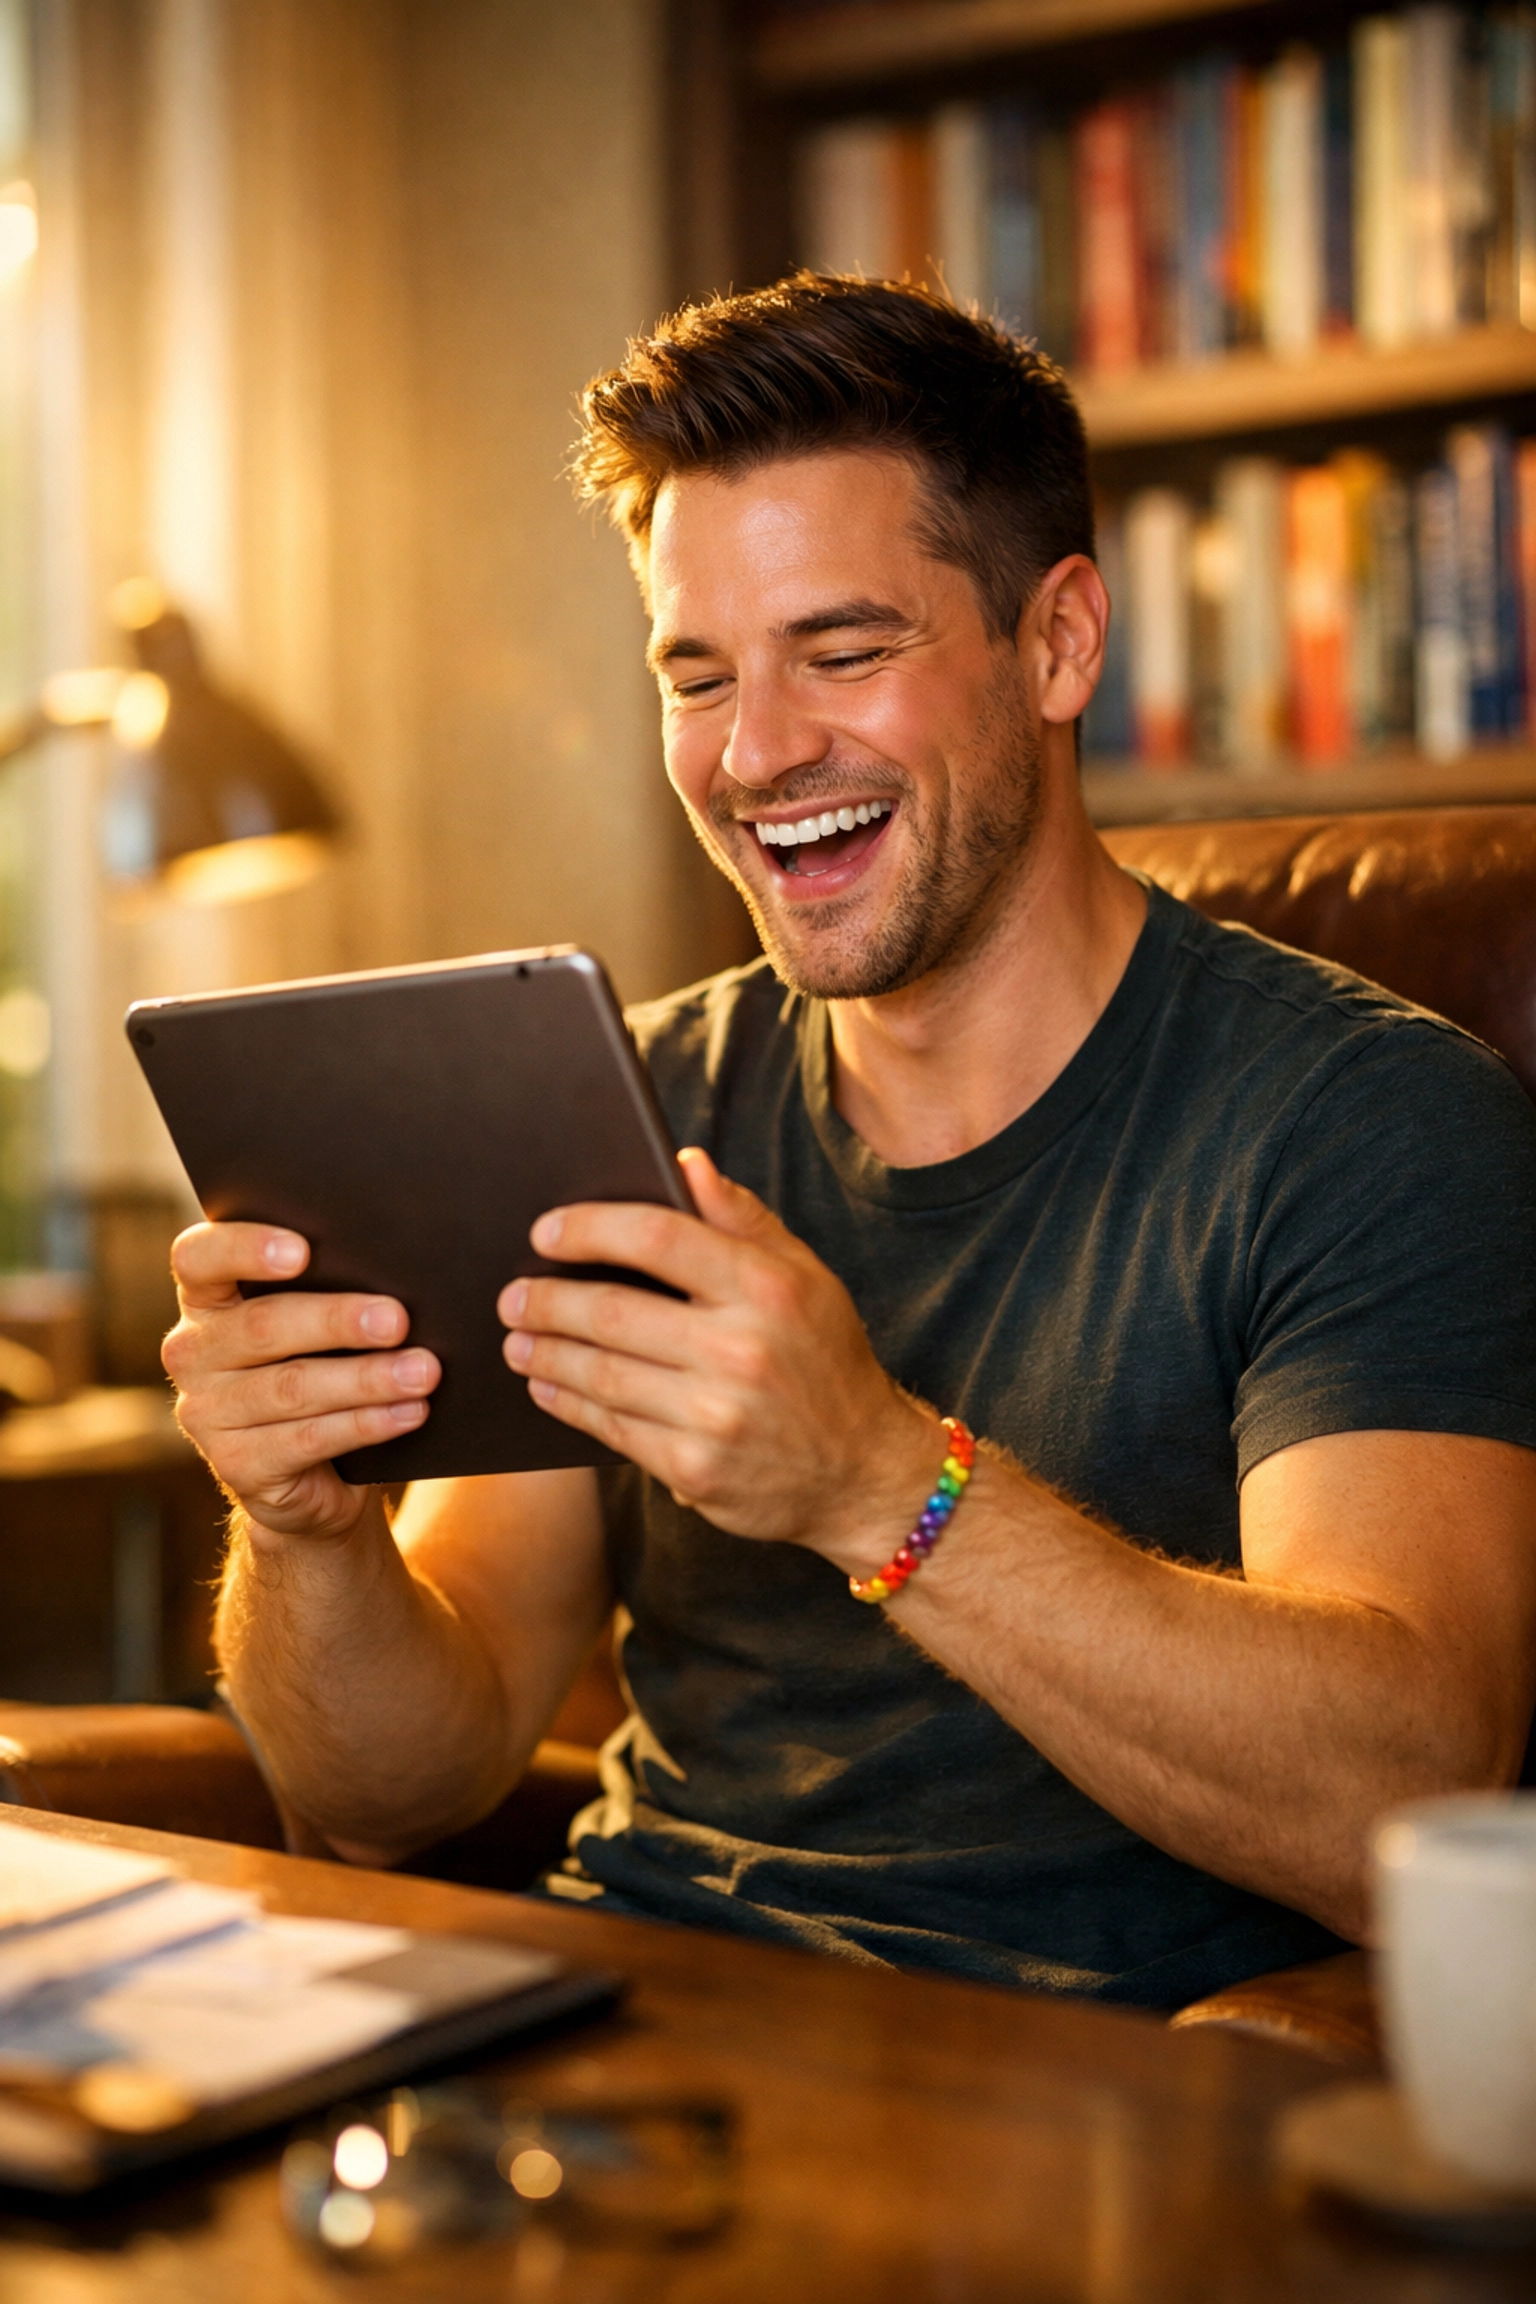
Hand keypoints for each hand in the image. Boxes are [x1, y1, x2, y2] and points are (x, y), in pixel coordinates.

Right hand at [163, 1223, 439, 1539]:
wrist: (314, 1474)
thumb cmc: (323, 1368)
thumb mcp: (315, 1326)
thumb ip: (330, 1289)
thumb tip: (394, 1274)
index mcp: (207, 1299)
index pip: (198, 1258)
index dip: (244, 1248)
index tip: (303, 1250)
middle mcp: (193, 1352)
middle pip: (262, 1326)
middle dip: (336, 1321)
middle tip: (397, 1320)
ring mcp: (207, 1413)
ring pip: (291, 1387)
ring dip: (366, 1378)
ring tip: (422, 1371)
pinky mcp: (237, 1465)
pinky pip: (306, 1440)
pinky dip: (366, 1423)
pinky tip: (408, 1412)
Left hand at [498, 1149, 941, 1569]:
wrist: (864, 1472)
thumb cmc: (826, 1360)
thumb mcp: (805, 1278)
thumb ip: (743, 1219)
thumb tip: (685, 1162)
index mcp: (767, 1287)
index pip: (657, 1236)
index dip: (590, 1228)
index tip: (546, 1231)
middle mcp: (741, 1349)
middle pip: (611, 1310)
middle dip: (546, 1300)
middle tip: (512, 1295)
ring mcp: (715, 1415)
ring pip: (599, 1373)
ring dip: (544, 1354)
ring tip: (517, 1340)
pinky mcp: (694, 1470)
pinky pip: (610, 1427)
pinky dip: (568, 1403)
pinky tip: (548, 1387)